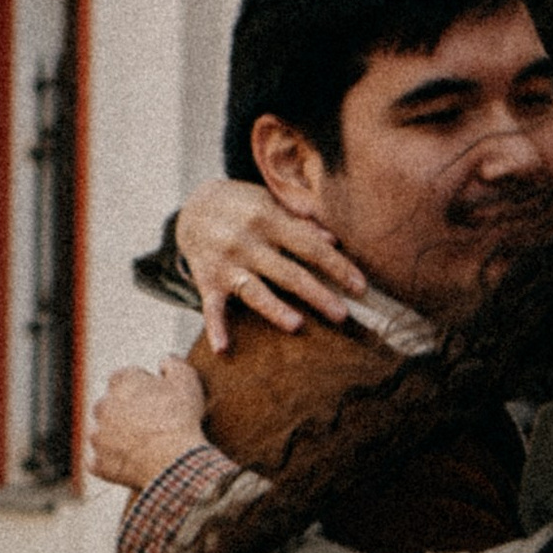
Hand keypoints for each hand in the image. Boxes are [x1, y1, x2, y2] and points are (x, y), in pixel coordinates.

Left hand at [88, 354, 208, 491]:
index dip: (143, 388)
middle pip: (112, 405)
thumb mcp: (187, 380)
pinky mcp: (98, 462)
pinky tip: (130, 464)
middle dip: (127, 412)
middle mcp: (102, 405)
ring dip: (117, 437)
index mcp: (121, 382)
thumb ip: (173, 364)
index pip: (126, 378)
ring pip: (104, 433)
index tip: (158, 399)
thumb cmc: (181, 419)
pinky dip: (111, 463)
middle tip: (151, 424)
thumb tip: (165, 361)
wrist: (174, 460)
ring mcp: (98, 436)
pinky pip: (100, 462)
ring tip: (142, 446)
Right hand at [179, 176, 364, 352]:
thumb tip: (333, 239)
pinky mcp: (207, 281)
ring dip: (274, 308)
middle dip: (317, 294)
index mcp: (269, 219)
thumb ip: (301, 220)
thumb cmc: (244, 207)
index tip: (360, 287)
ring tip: (296, 326)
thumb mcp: (270, 203)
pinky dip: (215, 328)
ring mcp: (226, 263)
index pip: (310, 246)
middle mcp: (247, 242)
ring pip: (254, 290)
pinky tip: (223, 349)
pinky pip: (211, 308)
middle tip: (342, 315)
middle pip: (288, 272)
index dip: (337, 266)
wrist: (193, 207)